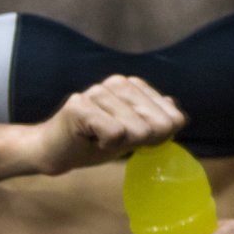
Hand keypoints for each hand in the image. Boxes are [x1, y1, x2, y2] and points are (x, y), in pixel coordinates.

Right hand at [24, 75, 186, 175]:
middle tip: (112, 139)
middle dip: (139, 141)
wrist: (55, 151)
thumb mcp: (133, 134)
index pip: (172, 117)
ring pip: (136, 129)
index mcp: (134, 86)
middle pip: (157, 125)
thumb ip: (156, 122)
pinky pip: (115, 133)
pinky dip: (105, 144)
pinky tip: (89, 138)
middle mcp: (118, 83)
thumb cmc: (94, 141)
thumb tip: (179, 115)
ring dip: (119, 143)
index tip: (131, 137)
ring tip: (99, 137)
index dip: (157, 137)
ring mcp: (98, 91)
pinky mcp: (80, 106)